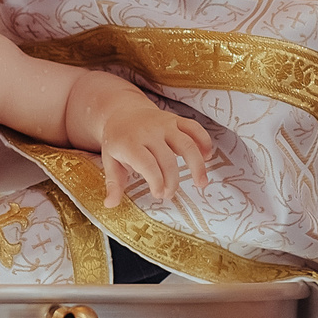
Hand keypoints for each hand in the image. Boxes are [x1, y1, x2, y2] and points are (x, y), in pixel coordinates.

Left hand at [95, 103, 213, 208]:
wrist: (122, 111)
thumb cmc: (118, 141)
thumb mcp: (110, 160)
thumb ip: (113, 183)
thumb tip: (110, 205)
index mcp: (130, 143)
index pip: (147, 164)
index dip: (156, 182)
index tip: (158, 194)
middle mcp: (149, 131)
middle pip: (168, 160)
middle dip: (172, 181)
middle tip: (169, 194)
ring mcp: (164, 123)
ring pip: (187, 144)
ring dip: (197, 165)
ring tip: (201, 184)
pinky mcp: (176, 119)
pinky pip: (194, 128)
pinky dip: (204, 141)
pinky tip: (208, 157)